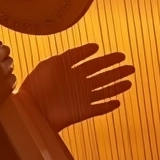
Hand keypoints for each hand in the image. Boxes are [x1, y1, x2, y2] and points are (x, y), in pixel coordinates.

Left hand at [19, 43, 133, 131]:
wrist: (28, 108)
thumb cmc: (36, 84)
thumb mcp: (53, 63)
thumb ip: (73, 55)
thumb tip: (96, 47)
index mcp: (71, 71)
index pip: (93, 63)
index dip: (106, 59)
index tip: (119, 55)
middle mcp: (78, 84)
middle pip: (102, 76)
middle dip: (117, 71)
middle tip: (131, 66)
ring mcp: (81, 98)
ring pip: (104, 91)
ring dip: (117, 86)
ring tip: (129, 81)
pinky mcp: (81, 112)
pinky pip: (98, 109)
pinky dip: (108, 106)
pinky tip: (117, 102)